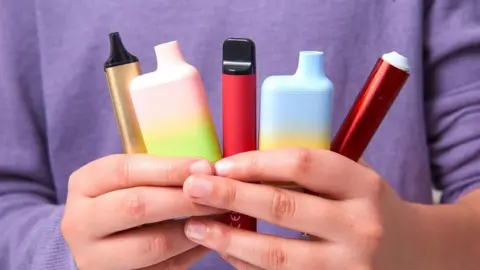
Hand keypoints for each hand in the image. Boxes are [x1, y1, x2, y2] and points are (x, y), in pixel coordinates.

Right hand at [62, 154, 221, 269]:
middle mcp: (80, 222)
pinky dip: (191, 252)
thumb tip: (205, 169)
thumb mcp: (127, 178)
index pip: (125, 171)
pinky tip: (209, 238)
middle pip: (137, 207)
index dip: (169, 168)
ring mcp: (94, 257)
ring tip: (219, 216)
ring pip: (153, 245)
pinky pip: (163, 269)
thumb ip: (158, 171)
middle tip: (218, 194)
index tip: (204, 166)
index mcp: (84, 185)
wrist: (96, 238)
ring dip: (194, 229)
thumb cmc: (122, 197)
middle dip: (185, 199)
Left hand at [182, 148, 417, 269]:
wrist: (415, 253)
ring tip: (194, 227)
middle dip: (230, 197)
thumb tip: (241, 167)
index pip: (302, 165)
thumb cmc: (369, 206)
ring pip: (276, 256)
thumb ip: (307, 172)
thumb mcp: (352, 179)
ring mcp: (350, 267)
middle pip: (282, 208)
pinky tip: (225, 252)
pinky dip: (247, 266)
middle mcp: (360, 226)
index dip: (255, 163)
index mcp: (362, 186)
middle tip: (192, 188)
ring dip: (229, 241)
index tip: (221, 164)